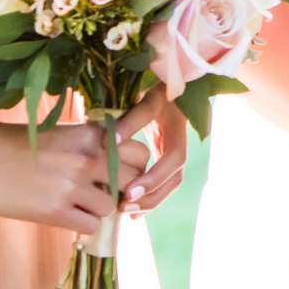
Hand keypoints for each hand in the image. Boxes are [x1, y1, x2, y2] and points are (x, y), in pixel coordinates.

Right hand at [0, 115, 152, 232]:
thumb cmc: (17, 143)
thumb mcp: (62, 135)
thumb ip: (91, 147)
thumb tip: (118, 169)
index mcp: (92, 134)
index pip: (140, 152)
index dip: (133, 167)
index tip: (120, 175)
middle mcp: (88, 157)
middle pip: (134, 181)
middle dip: (123, 191)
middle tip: (105, 195)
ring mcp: (72, 185)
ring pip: (111, 207)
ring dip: (98, 209)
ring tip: (78, 205)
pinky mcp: (55, 210)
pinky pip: (91, 225)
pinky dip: (82, 224)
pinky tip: (65, 215)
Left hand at [121, 87, 187, 216]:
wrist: (172, 78)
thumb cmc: (158, 85)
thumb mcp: (146, 98)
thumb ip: (130, 121)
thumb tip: (108, 144)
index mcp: (178, 128)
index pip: (174, 159)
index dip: (154, 177)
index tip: (129, 191)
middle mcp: (180, 143)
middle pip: (174, 178)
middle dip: (151, 196)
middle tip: (124, 205)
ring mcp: (174, 150)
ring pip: (170, 183)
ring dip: (151, 199)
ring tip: (125, 210)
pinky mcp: (165, 154)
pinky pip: (163, 180)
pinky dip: (150, 195)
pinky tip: (133, 206)